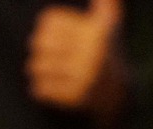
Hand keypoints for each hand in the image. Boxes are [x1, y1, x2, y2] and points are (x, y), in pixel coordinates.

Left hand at [27, 0, 126, 119]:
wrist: (116, 92)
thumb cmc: (105, 52)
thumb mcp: (110, 25)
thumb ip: (105, 5)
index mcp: (95, 31)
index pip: (49, 20)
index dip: (46, 28)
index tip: (52, 36)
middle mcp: (92, 52)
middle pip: (39, 42)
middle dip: (40, 49)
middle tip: (46, 55)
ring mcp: (84, 75)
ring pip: (36, 66)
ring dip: (39, 69)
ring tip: (48, 70)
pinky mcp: (75, 96)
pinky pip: (40, 88)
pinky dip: (41, 88)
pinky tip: (52, 86)